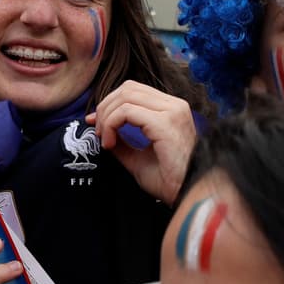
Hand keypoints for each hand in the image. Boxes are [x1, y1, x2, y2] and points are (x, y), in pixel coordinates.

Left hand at [88, 80, 197, 202]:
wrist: (187, 195)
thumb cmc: (169, 181)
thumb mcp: (138, 157)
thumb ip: (122, 141)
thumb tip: (101, 129)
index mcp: (171, 110)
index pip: (134, 91)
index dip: (110, 104)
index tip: (96, 125)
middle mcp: (174, 106)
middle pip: (128, 88)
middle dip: (105, 108)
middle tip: (98, 132)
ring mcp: (172, 111)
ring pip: (126, 96)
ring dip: (107, 117)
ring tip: (106, 140)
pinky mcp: (164, 122)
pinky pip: (126, 111)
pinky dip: (111, 124)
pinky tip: (110, 144)